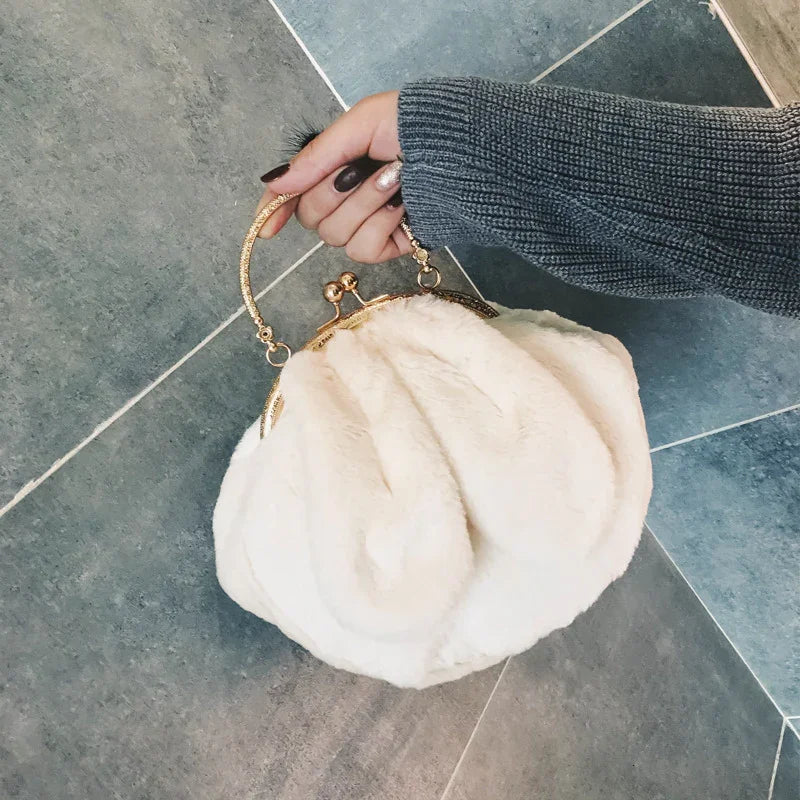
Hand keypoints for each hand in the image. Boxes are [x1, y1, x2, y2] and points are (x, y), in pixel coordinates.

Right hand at [255, 90, 412, 262]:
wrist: (463, 151)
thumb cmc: (418, 127)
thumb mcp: (361, 124)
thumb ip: (316, 156)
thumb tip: (277, 184)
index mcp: (335, 166)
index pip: (294, 195)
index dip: (275, 210)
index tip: (268, 229)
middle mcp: (346, 198)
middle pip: (310, 217)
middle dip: (332, 193)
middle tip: (360, 170)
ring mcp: (367, 224)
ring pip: (335, 235)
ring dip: (363, 204)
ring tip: (394, 180)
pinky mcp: (388, 245)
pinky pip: (363, 249)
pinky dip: (380, 224)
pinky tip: (401, 206)